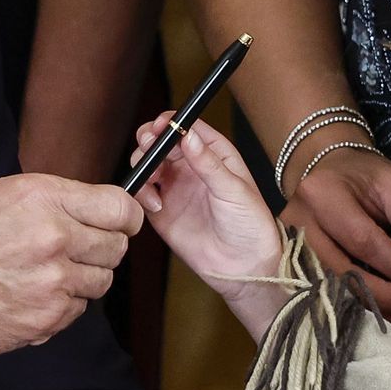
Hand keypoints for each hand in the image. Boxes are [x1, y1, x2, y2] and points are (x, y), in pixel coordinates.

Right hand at [0, 173, 139, 358]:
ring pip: (101, 282)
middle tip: (77, 249)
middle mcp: (54, 237)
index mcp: (41, 198)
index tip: (119, 222)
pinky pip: (77, 310)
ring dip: (83, 278)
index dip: (124, 216)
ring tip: (45, 274)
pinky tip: (31, 296)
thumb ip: (48, 201)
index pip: (119, 207)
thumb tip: (88, 209)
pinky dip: (62, 305)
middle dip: (103, 248)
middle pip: (116, 247)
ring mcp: (53, 282)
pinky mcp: (46, 318)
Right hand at [129, 113, 281, 301]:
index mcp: (214, 154)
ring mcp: (174, 187)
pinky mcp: (161, 210)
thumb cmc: (250, 224)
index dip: (171, 122)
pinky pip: (142, 192)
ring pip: (148, 163)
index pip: (187, 127)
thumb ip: (208, 162)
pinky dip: (140, 191)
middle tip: (149, 147)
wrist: (243, 266)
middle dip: (150, 140)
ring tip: (154, 178)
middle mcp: (191, 166)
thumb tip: (189, 136)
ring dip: (144, 164)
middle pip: (161, 142)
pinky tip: (155, 202)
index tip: (160, 125)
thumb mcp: (234, 189)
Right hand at [283, 146, 390, 325]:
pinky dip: (355, 308)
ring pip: (328, 290)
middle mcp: (296, 222)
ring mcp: (287, 247)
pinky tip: (380, 312)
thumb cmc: (361, 177)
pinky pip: (322, 295)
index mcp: (322, 193)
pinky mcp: (288, 265)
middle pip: (340, 271)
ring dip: (369, 306)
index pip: (361, 239)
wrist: (323, 174)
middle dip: (383, 293)